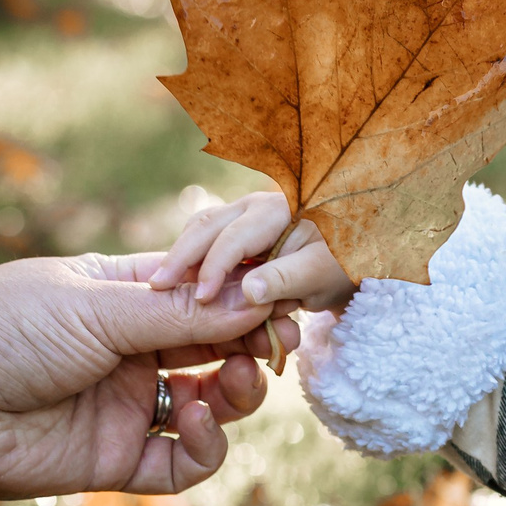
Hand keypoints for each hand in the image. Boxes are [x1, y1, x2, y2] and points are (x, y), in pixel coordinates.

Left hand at [0, 253, 297, 498]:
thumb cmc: (7, 328)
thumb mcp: (99, 307)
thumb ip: (180, 313)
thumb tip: (258, 300)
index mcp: (128, 296)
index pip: (207, 294)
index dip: (247, 298)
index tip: (280, 298)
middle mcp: (134, 350)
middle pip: (221, 350)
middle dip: (255, 347)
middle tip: (278, 345)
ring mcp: (129, 406)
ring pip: (214, 407)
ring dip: (238, 395)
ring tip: (238, 381)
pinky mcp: (118, 460)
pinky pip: (184, 462)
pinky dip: (205, 445)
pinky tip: (196, 421)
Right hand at [148, 191, 357, 315]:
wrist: (349, 262)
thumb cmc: (342, 266)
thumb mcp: (322, 275)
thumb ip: (287, 280)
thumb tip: (248, 291)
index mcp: (276, 210)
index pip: (234, 237)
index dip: (214, 268)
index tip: (199, 298)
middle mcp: (253, 207)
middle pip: (206, 226)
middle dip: (180, 256)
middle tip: (156, 288)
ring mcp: (242, 218)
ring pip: (200, 232)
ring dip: (180, 258)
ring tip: (160, 286)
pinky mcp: (236, 234)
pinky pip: (205, 243)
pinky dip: (190, 262)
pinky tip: (176, 285)